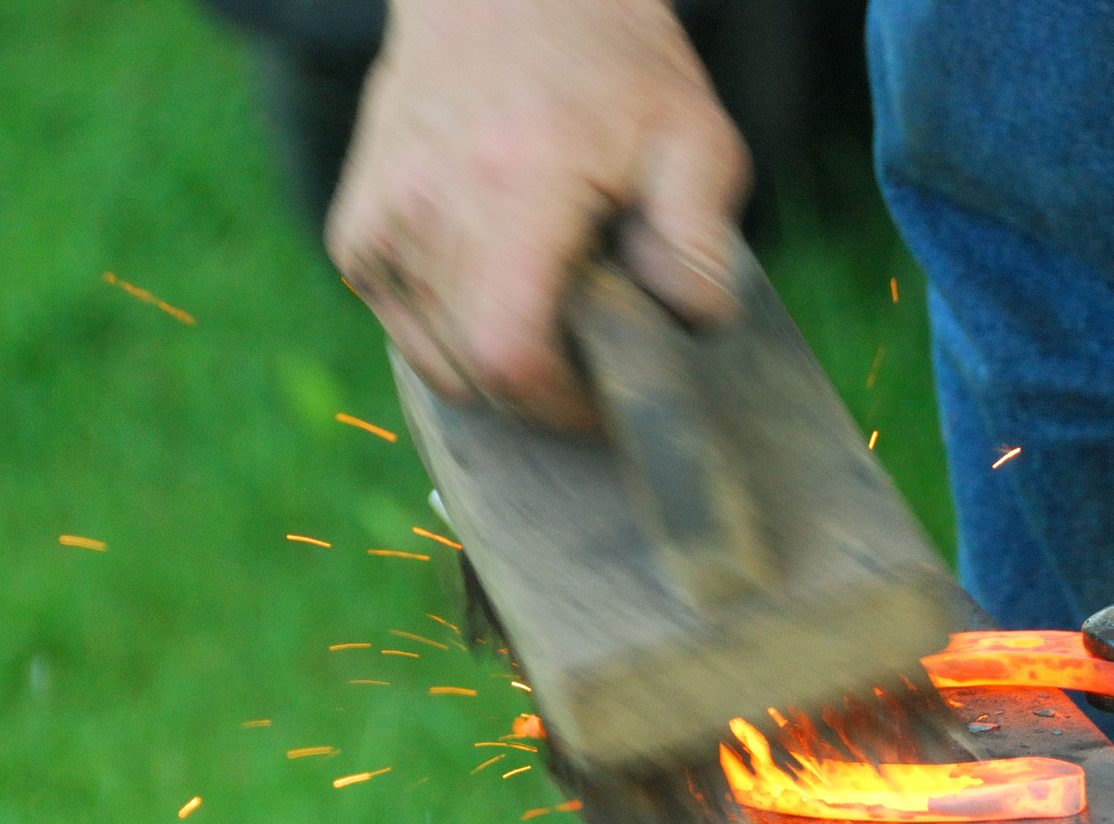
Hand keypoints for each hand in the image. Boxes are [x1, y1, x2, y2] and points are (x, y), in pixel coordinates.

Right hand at [327, 0, 749, 429]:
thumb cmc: (611, 68)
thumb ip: (701, 239)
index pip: (510, 354)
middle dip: (543, 392)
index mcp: (513, 188)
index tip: (610, 398)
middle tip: (596, 354)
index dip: (564, 406)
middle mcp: (425, 209)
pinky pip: (407, 330)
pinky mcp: (353, 237)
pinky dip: (457, 335)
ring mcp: (377, 225)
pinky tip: (504, 285)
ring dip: (499, 365)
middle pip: (475, 375)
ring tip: (554, 309)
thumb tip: (692, 322)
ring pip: (438, 364)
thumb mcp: (692, 138)